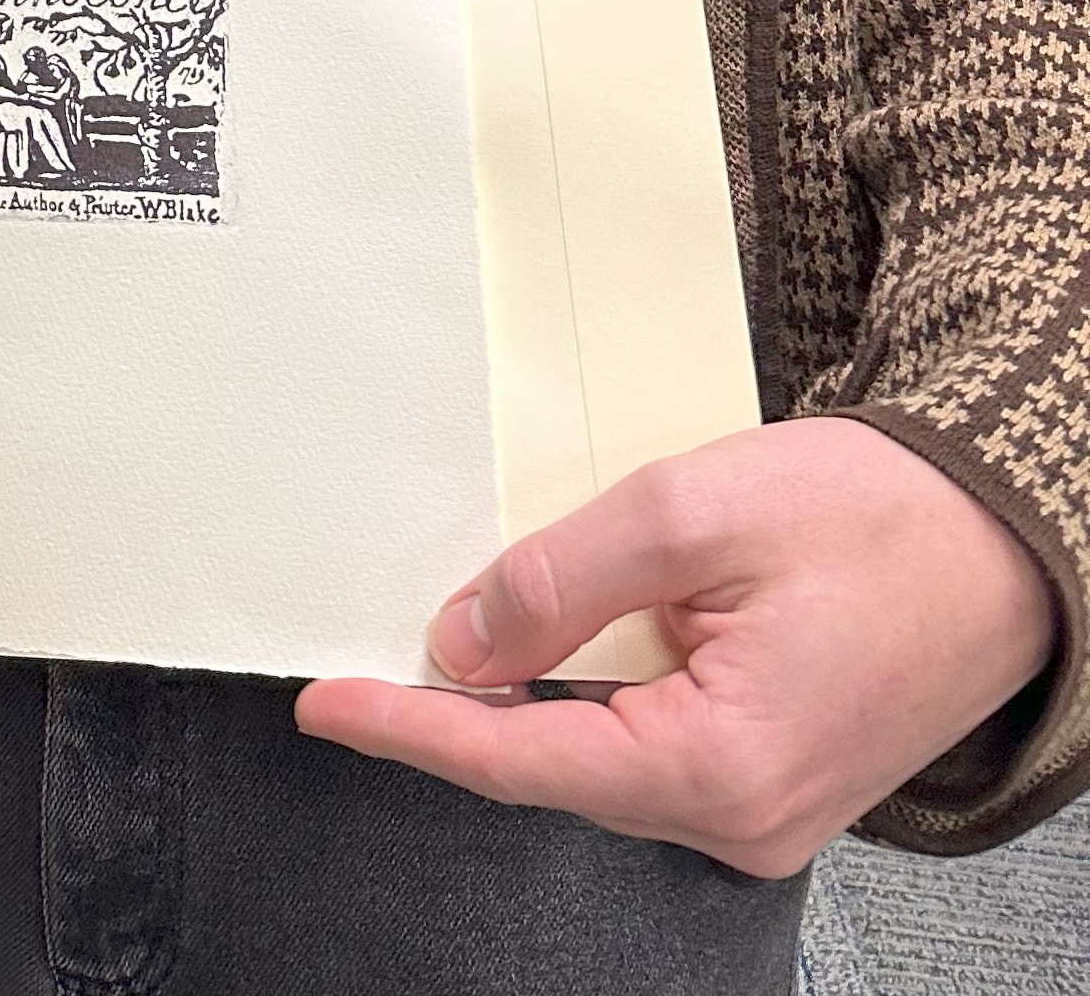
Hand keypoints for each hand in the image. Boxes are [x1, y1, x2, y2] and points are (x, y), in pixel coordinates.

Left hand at [297, 417, 1056, 875]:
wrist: (1006, 537)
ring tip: (448, 641)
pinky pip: (649, 745)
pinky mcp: (774, 776)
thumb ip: (563, 578)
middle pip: (554, 767)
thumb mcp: (693, 514)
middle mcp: (740, 816)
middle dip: (458, 712)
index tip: (323, 703)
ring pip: (599, 757)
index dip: (410, 729)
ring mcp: (762, 807)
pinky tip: (547, 649)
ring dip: (527, 699)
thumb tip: (463, 636)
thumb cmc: (878, 518)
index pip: (519, 759)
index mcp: (718, 768)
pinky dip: (590, 698)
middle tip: (360, 660)